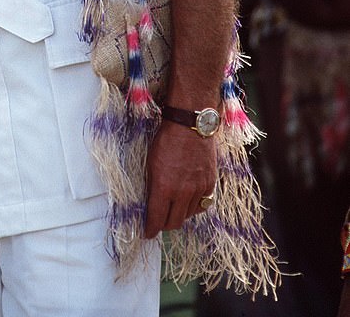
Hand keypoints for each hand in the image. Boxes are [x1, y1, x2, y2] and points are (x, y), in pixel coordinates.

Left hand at [144, 120, 216, 238]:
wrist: (190, 126)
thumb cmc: (166, 141)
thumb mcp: (151, 163)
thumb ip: (152, 186)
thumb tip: (149, 204)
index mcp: (164, 187)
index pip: (156, 219)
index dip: (150, 230)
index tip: (147, 233)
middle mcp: (182, 192)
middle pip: (173, 222)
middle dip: (164, 225)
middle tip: (158, 221)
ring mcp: (198, 189)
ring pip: (188, 216)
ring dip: (179, 215)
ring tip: (173, 208)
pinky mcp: (210, 184)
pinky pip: (202, 205)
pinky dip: (193, 207)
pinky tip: (187, 200)